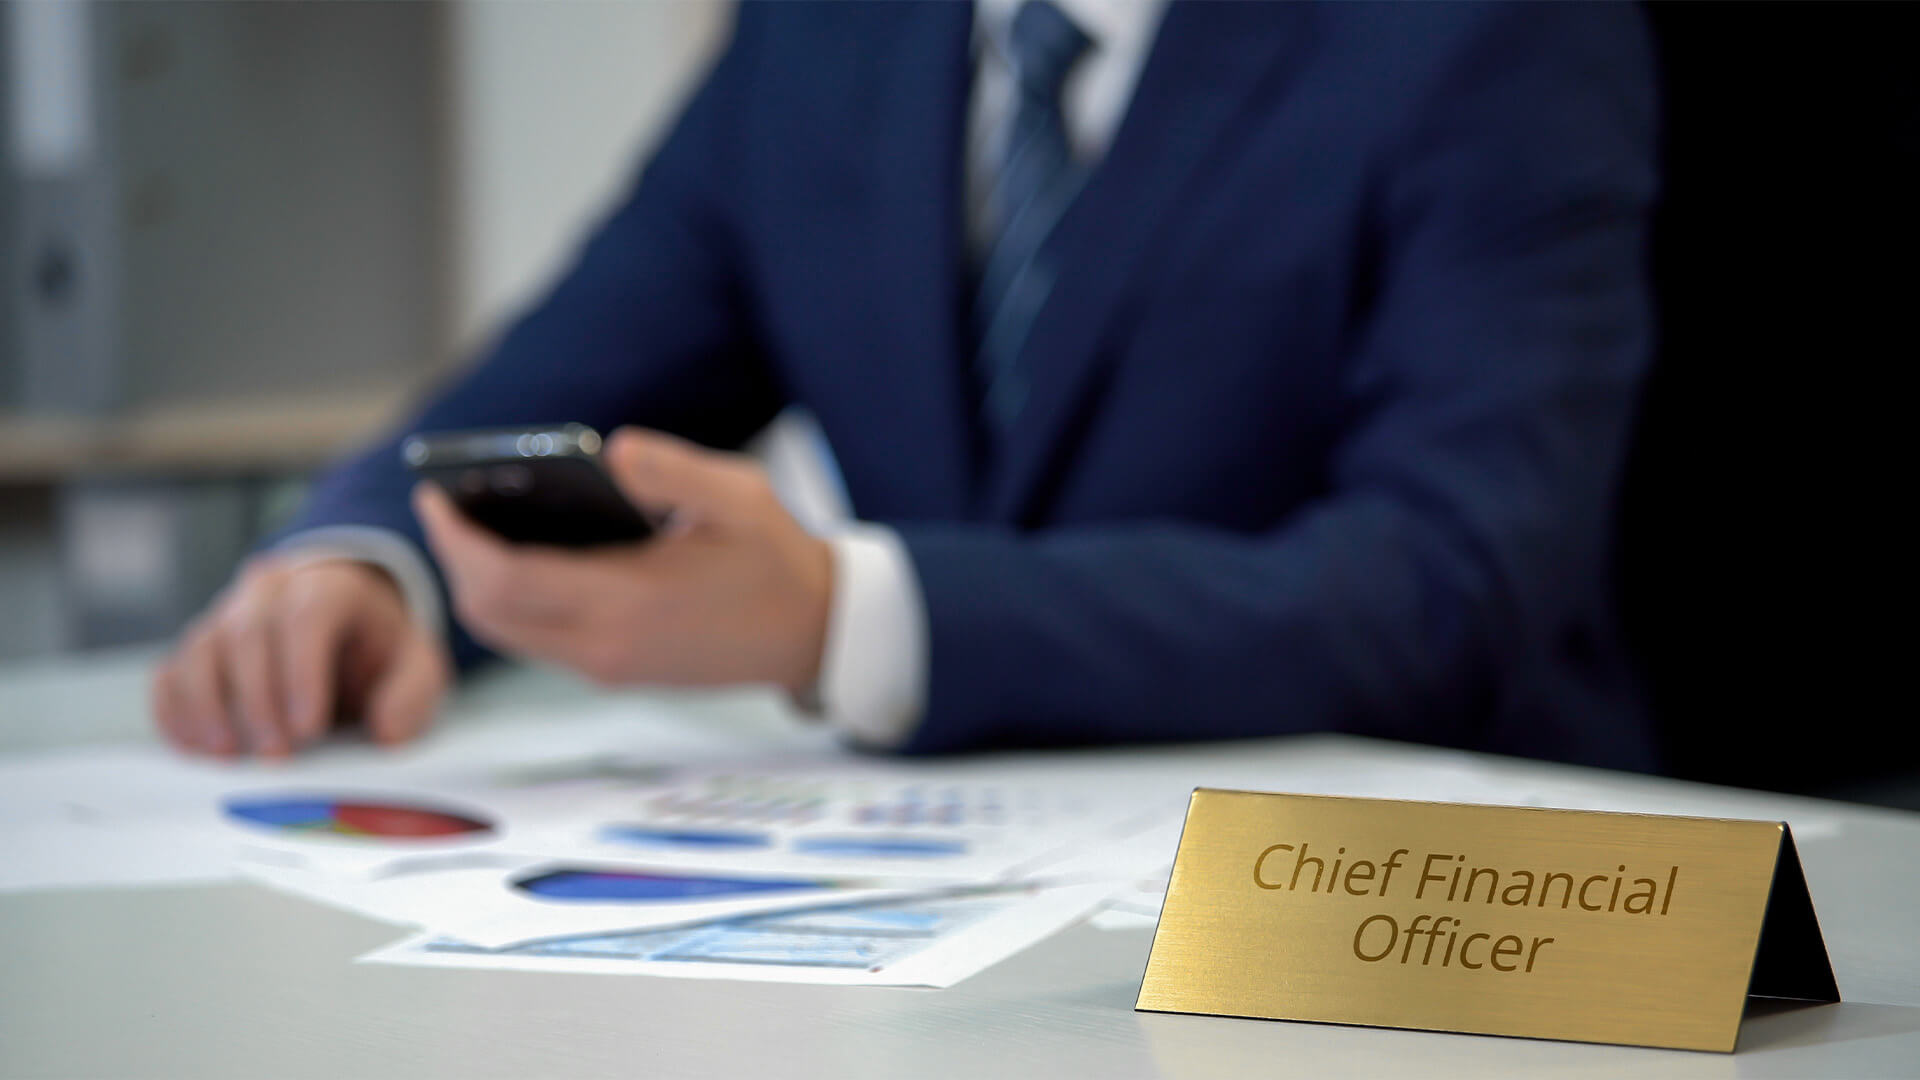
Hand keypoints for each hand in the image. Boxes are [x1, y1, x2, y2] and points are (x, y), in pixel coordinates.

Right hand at [151, 559, 450, 757]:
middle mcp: (269, 592)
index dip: (302, 672)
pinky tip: (195, 749)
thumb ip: (411, 693)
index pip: (306, 616)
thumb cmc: (378, 650)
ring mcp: (226, 616)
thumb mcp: (416, 665)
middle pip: (247, 634)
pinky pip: (172, 674)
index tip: (309, 728)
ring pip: (200, 650)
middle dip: (258, 700)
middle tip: (276, 755)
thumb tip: (386, 731)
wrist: (347, 629)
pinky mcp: (199, 650)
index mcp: (328, 587)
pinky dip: (175, 712)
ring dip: (208, 707)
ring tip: (229, 756)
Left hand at [414, 427, 833, 693]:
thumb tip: (609, 452)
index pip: (505, 580)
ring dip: (480, 584)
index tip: (435, 495)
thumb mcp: (739, 496)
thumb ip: (671, 470)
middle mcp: (605, 646)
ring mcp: (608, 665)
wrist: (816, 634)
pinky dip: (514, 600)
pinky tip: (525, 553)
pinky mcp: (616, 670)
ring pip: (508, 632)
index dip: (456, 540)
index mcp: (628, 601)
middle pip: (489, 614)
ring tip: (476, 527)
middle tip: (446, 507)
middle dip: (454, 561)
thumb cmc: (778, 559)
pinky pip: (538, 639)